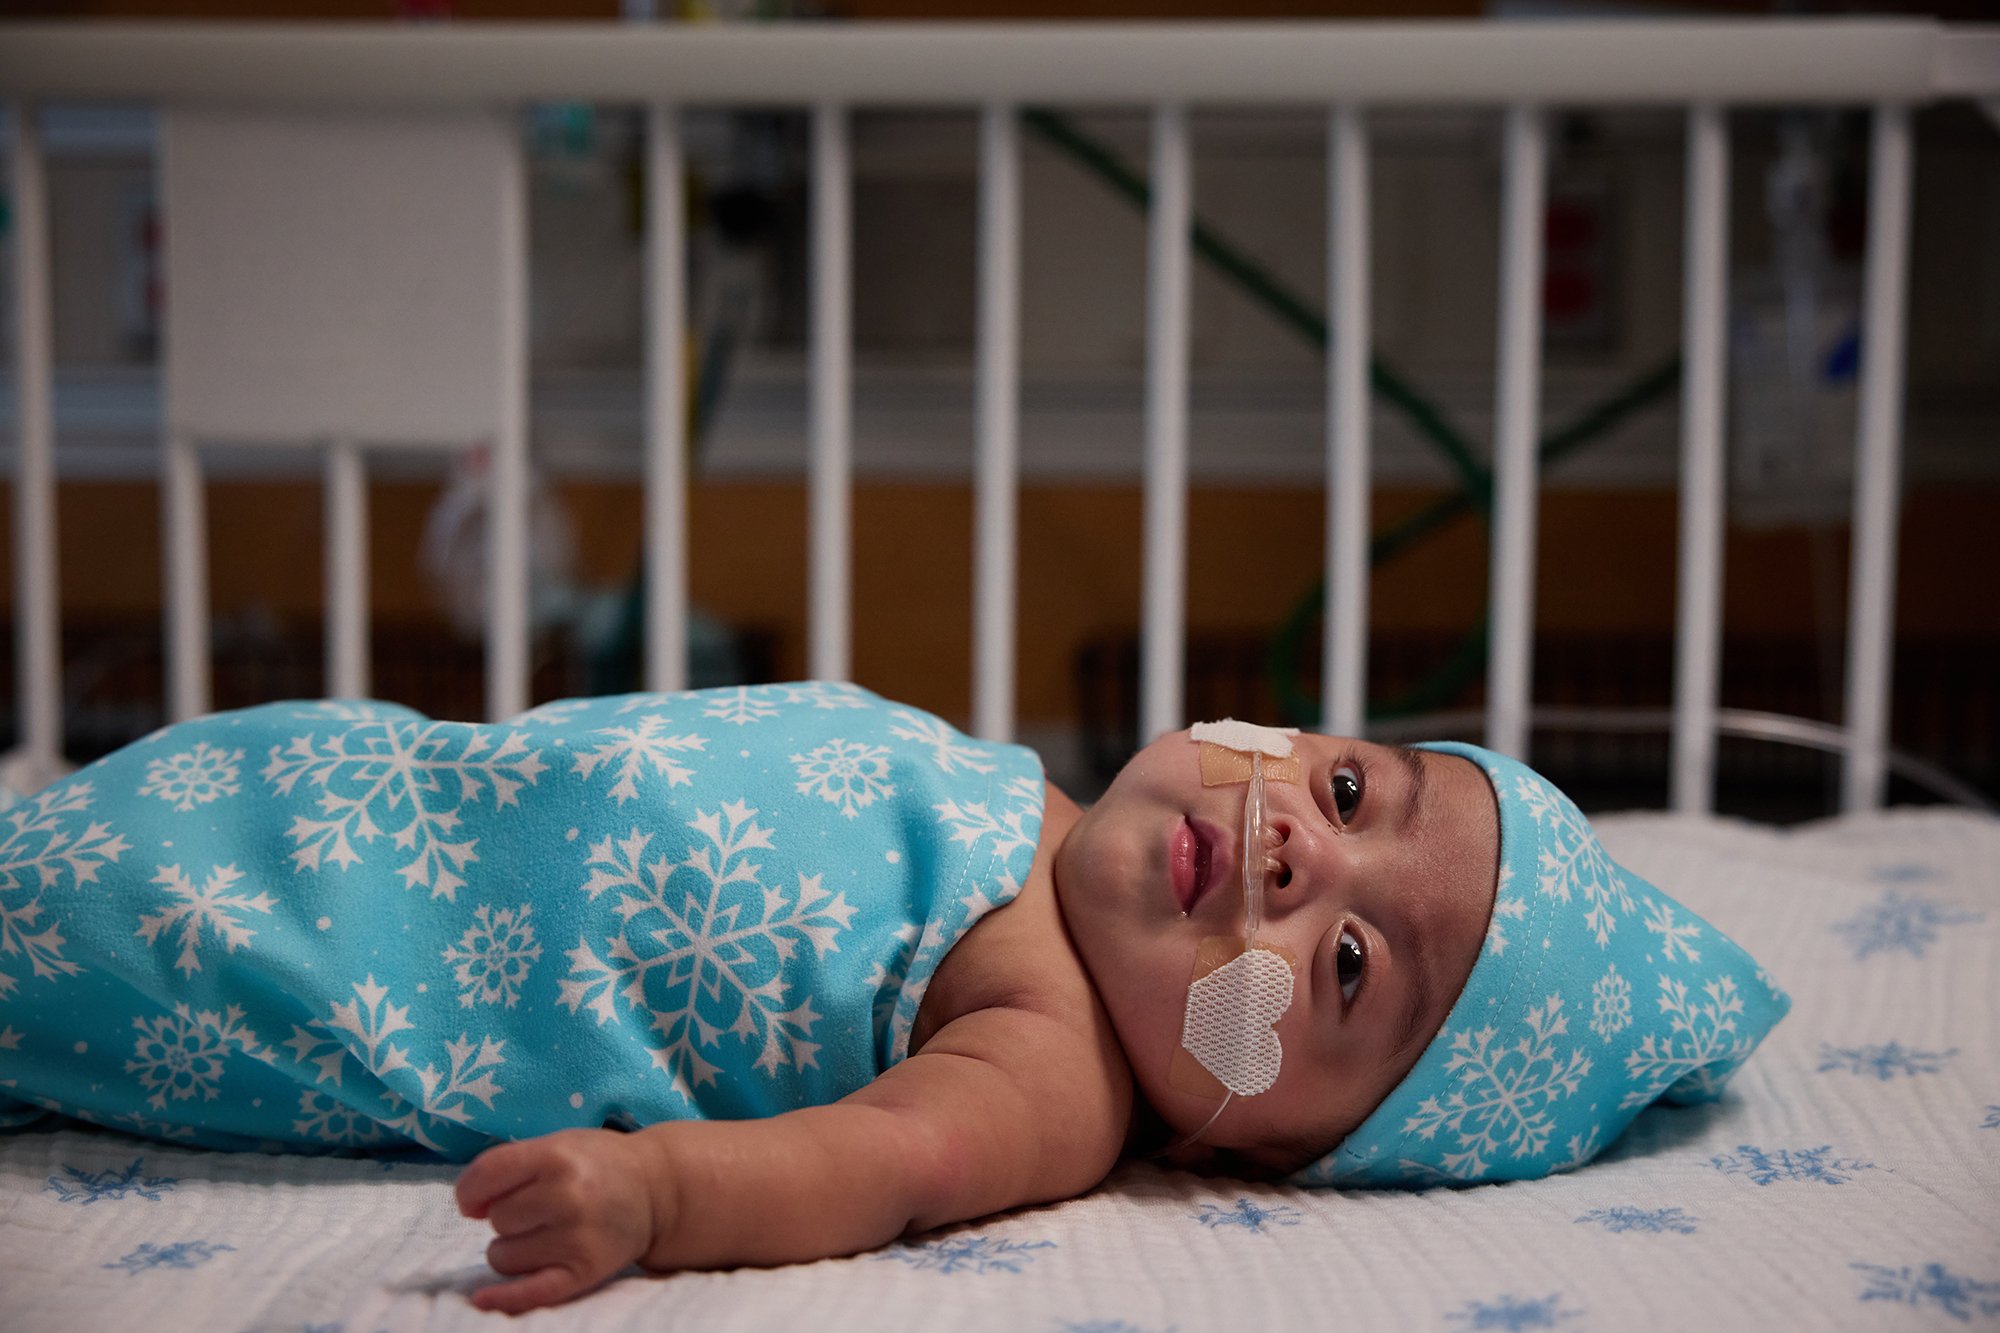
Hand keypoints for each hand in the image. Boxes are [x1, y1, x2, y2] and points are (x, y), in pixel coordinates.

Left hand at [454, 1127, 657, 1313]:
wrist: (658, 1189)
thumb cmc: (597, 1164)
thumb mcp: (558, 1144)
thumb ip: (511, 1165)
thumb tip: (469, 1206)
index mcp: (557, 1156)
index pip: (485, 1176)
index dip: (470, 1192)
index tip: (475, 1202)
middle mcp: (568, 1196)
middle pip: (497, 1219)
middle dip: (510, 1216)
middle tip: (540, 1209)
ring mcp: (578, 1237)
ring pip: (503, 1257)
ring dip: (514, 1249)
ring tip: (546, 1234)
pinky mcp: (586, 1271)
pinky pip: (530, 1292)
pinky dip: (504, 1298)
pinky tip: (484, 1300)